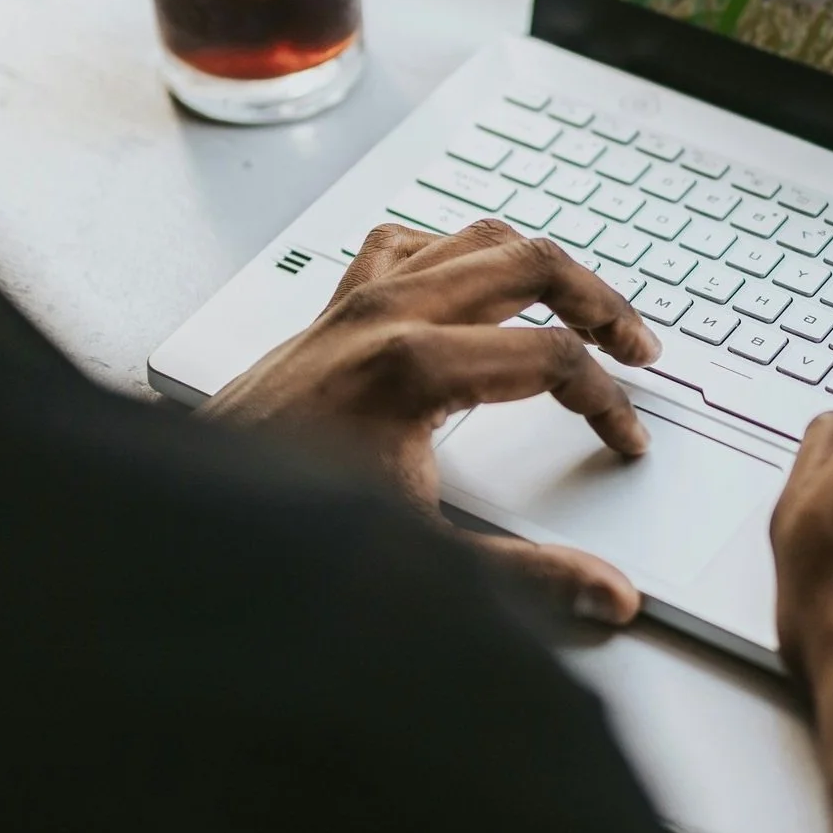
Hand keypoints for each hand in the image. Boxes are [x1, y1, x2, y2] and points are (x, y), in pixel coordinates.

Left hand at [201, 218, 662, 621]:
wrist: (192, 519)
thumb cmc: (291, 534)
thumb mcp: (420, 559)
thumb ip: (528, 578)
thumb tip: (610, 596)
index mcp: (415, 367)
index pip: (554, 360)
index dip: (608, 402)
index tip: (626, 443)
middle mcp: (389, 314)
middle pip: (532, 263)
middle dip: (601, 302)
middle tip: (639, 350)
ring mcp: (359, 299)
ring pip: (479, 237)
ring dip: (543, 267)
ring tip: (585, 310)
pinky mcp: (336, 304)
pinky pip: (413, 243)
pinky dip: (460, 253)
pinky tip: (479, 289)